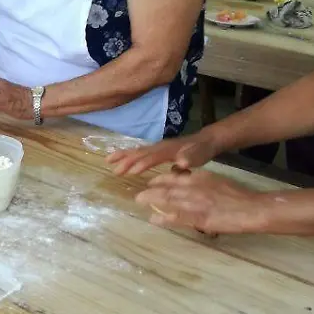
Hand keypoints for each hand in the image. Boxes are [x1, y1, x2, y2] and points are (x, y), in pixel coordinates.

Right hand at [105, 132, 219, 176]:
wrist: (205, 141)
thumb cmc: (201, 151)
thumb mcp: (199, 155)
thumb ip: (190, 158)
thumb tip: (182, 163)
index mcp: (168, 150)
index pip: (153, 157)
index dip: (142, 164)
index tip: (130, 172)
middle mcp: (159, 146)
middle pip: (140, 152)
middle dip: (126, 160)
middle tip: (113, 170)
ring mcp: (156, 147)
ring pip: (137, 150)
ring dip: (123, 155)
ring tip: (108, 160)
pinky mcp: (156, 149)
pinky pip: (139, 151)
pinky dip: (128, 153)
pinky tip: (121, 158)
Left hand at [135, 169, 265, 235]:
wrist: (251, 208)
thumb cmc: (237, 195)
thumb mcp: (217, 181)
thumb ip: (201, 181)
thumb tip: (189, 179)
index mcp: (199, 178)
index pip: (174, 177)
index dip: (160, 180)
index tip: (151, 183)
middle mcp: (193, 187)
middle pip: (166, 188)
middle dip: (150, 191)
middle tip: (139, 195)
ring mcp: (194, 203)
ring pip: (167, 201)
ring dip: (152, 201)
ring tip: (139, 203)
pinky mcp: (198, 218)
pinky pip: (176, 218)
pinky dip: (163, 219)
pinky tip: (153, 220)